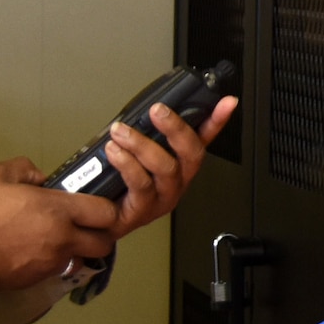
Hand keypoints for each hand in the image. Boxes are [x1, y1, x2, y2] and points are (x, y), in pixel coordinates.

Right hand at [0, 158, 118, 291]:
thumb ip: (25, 170)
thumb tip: (41, 179)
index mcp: (58, 209)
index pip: (105, 212)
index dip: (105, 208)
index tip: (94, 204)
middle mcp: (63, 239)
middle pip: (104, 243)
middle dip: (100, 234)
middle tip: (84, 225)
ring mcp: (51, 263)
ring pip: (81, 258)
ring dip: (75, 249)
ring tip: (53, 238)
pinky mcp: (37, 280)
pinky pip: (56, 269)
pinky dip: (52, 261)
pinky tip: (32, 251)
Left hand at [104, 95, 238, 237]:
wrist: (96, 221)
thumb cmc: (117, 184)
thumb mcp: (132, 153)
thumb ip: (145, 133)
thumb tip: (149, 107)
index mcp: (179, 165)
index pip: (204, 138)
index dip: (217, 120)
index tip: (227, 102)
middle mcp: (176, 182)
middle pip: (191, 153)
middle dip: (176, 128)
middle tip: (157, 110)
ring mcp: (162, 198)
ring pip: (165, 168)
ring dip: (141, 144)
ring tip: (120, 131)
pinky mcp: (143, 211)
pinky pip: (141, 184)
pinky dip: (126, 163)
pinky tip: (113, 151)